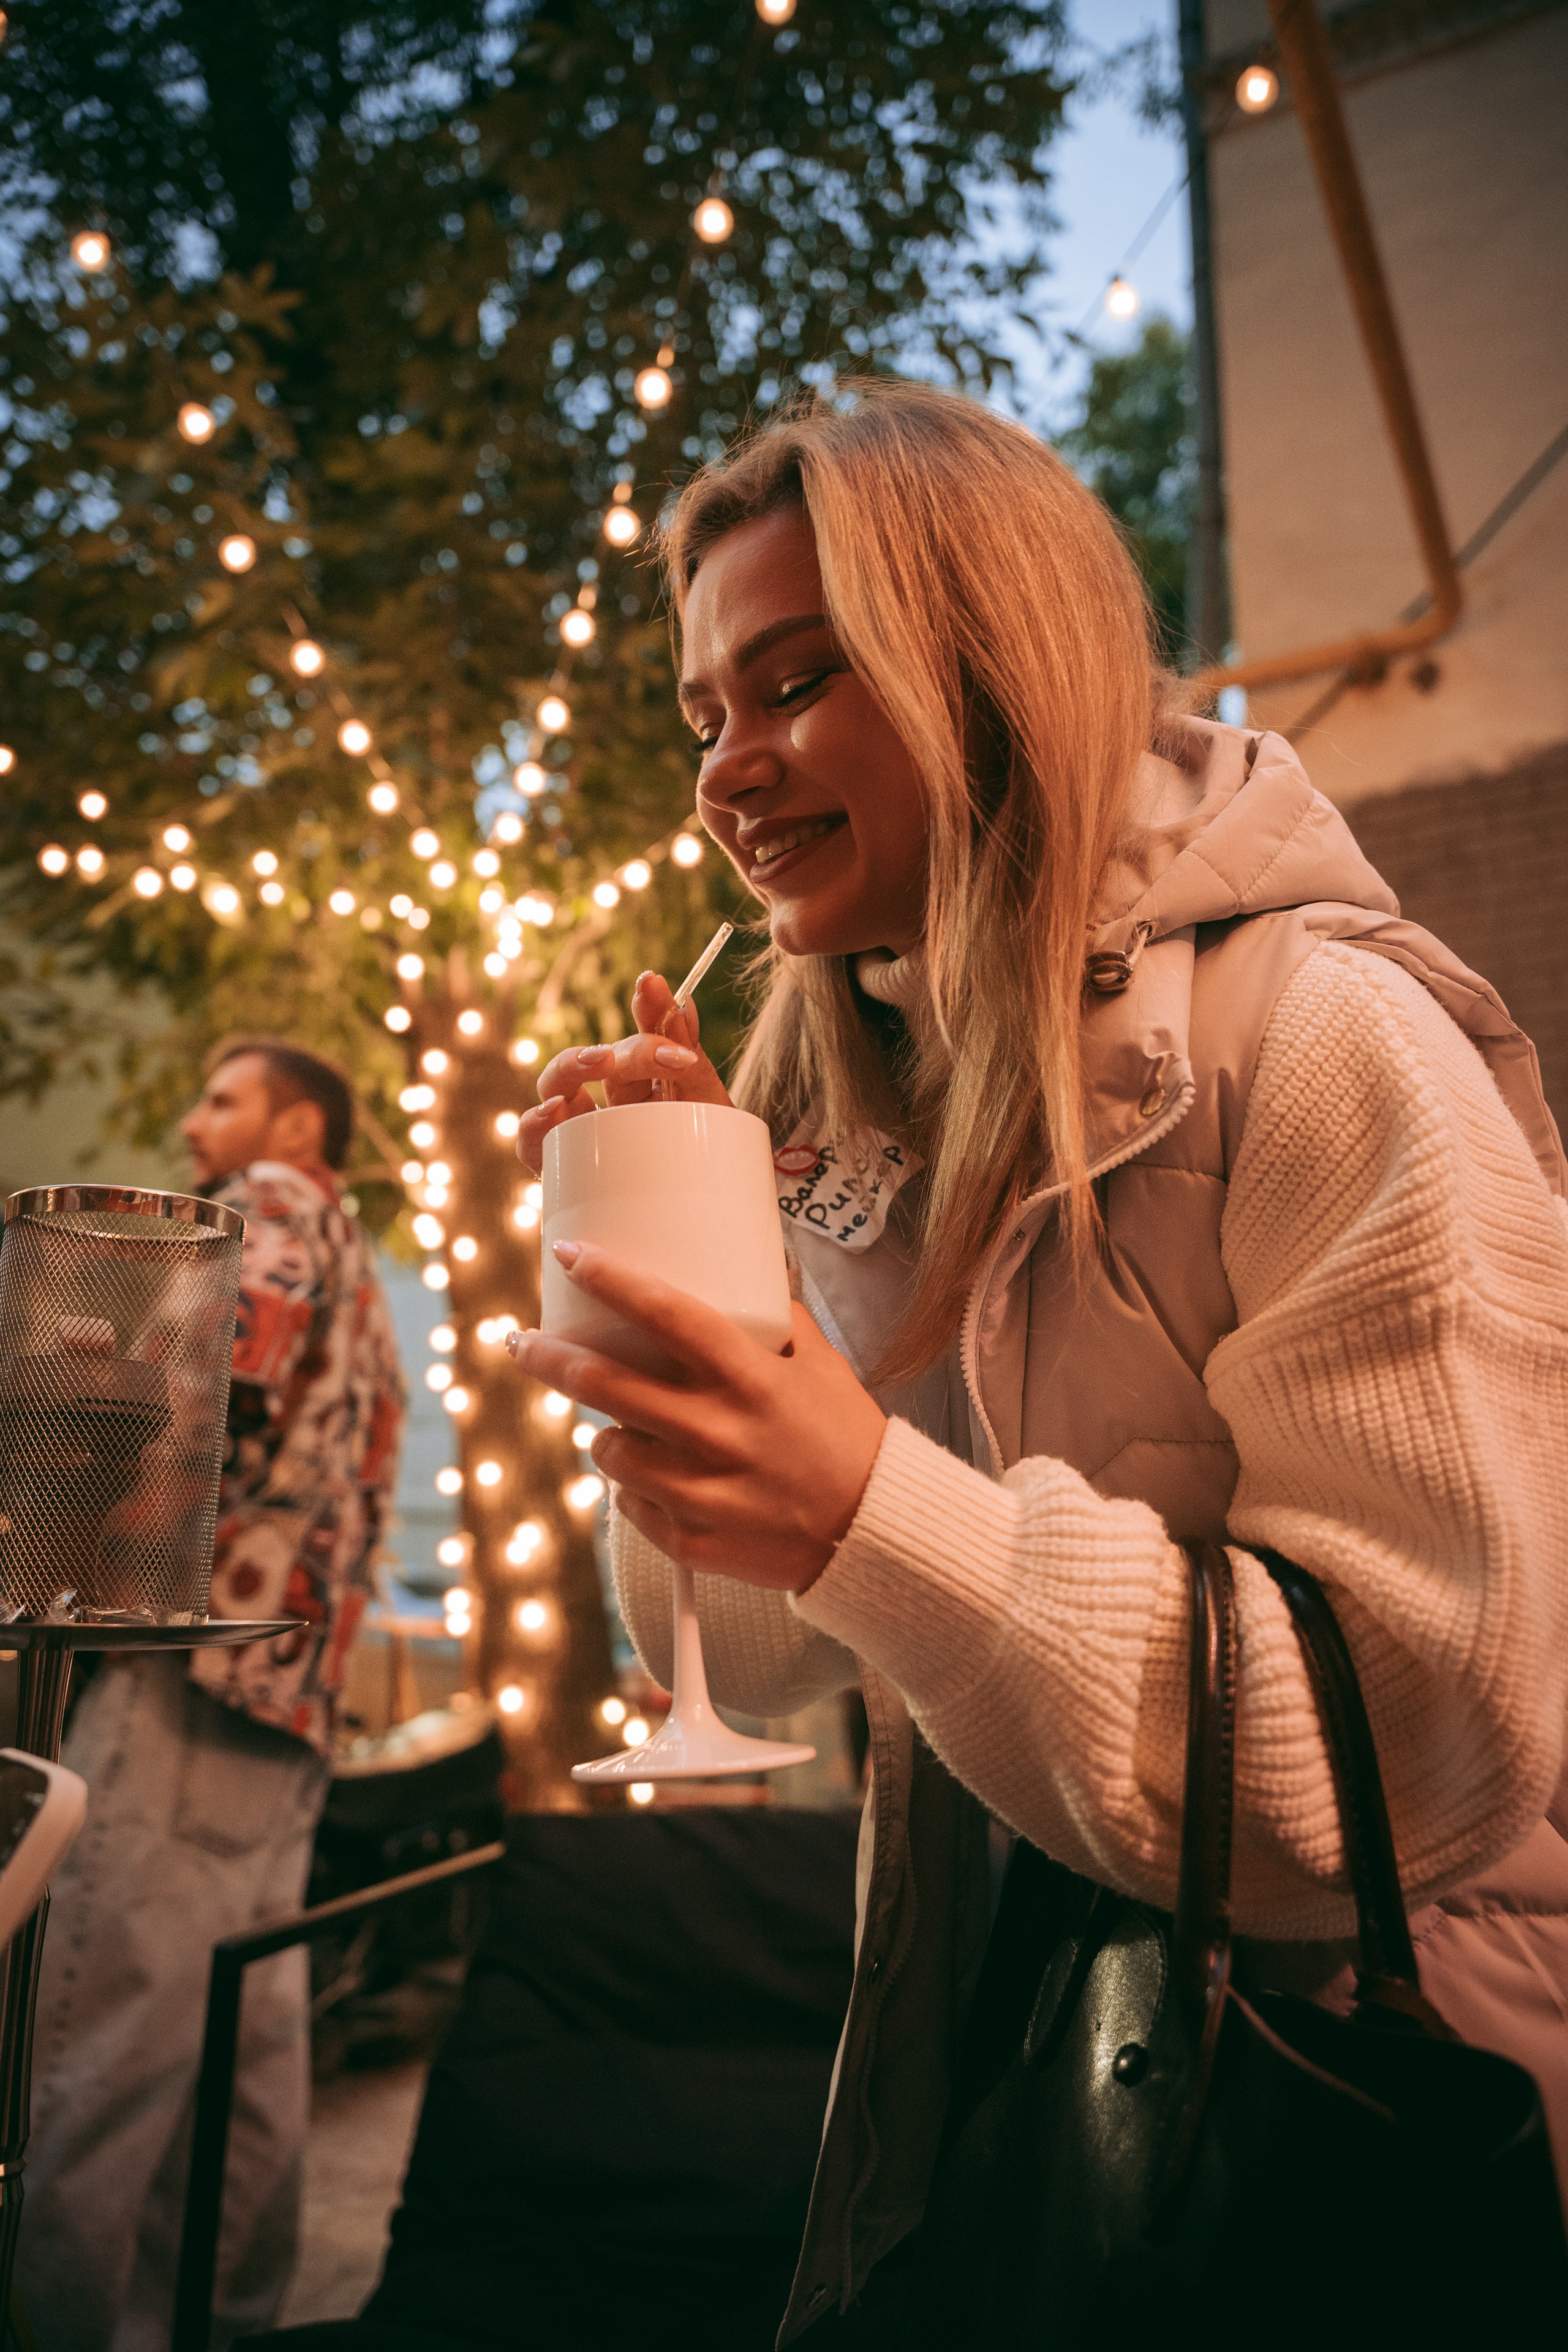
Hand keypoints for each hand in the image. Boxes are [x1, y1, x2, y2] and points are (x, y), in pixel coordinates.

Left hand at [507, 1241, 886, 1593]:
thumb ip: (778, 1317)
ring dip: (605, 1430)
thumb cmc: (846, 1437)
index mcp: (750, 1378)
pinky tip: (663, 1478)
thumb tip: (747, 1270)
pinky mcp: (690, 1540)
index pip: (665, 1313)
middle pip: (603, 1384)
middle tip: (522, 1341)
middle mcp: (718, 1432)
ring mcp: (700, 1492)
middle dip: (547, 1357)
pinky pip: (628, 1503)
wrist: (871, 1534)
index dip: (609, 1280)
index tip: (569, 1256)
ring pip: (606, 1448)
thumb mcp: (821, 1364)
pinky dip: (635, 1486)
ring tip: (628, 1425)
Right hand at [516, 970, 732, 1176]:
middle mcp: (609, 1101)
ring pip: (556, 1085)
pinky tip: (552, 1114)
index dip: (647, 1009)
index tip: (652, 985)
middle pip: (600, 1058)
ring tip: (595, 1066)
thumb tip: (684, 999)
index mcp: (649, 1083)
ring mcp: (580, 1131)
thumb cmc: (704, 1172)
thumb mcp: (710, 1114)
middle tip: (650, 1055)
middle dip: (621, 1049)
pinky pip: (534, 1143)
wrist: (701, 1242)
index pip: (643, 1034)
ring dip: (569, 1069)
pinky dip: (536, 1124)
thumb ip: (691, 1061)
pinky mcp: (558, 1168)